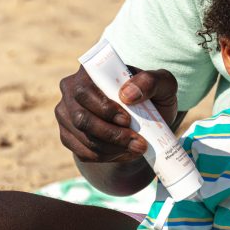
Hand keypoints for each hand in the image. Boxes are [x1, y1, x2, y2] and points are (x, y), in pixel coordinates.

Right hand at [54, 65, 178, 163]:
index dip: (104, 109)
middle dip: (111, 134)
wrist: (147, 117)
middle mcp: (71, 91)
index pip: (84, 91)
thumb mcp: (162, 83)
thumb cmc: (152, 95)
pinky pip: (84, 153)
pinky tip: (124, 152)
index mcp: (90, 72)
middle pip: (81, 119)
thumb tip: (127, 95)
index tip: (128, 120)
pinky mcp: (69, 136)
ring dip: (113, 148)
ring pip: (84, 139)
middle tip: (138, 142)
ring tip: (137, 148)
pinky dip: (107, 157)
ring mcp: (67, 115)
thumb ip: (151, 81)